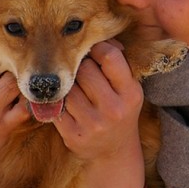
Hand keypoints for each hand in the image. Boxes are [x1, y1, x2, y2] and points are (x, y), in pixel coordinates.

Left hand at [53, 41, 145, 187]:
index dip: (98, 48)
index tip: (94, 51)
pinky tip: (66, 104)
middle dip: (81, 66)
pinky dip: (58, 102)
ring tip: (76, 89)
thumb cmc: (120, 110)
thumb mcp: (128, 89)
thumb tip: (97, 36)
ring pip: (68, 87)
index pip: (110, 57)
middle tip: (82, 71)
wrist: (113, 152)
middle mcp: (114, 109)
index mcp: (131, 94)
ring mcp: (93, 124)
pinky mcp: (73, 135)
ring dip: (68, 85)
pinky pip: (57, 106)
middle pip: (85, 69)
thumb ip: (117, 64)